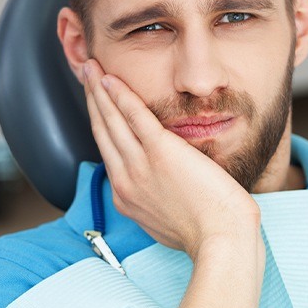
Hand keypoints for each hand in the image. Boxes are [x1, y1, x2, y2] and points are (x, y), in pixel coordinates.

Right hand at [83, 59, 260, 258]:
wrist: (221, 240)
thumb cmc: (206, 233)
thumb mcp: (167, 221)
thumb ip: (156, 199)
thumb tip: (161, 187)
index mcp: (127, 196)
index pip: (108, 151)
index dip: (100, 123)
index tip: (98, 105)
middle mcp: (126, 180)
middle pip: (103, 131)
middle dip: (92, 100)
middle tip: (85, 74)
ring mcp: (140, 166)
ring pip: (111, 120)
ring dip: (99, 90)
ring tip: (91, 67)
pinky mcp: (161, 152)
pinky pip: (134, 117)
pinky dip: (120, 95)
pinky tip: (110, 78)